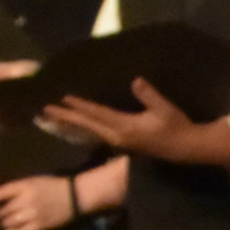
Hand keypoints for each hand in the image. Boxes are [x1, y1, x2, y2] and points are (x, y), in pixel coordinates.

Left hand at [0, 175, 76, 229]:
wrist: (74, 196)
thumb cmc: (52, 186)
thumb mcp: (33, 181)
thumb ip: (16, 189)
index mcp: (24, 186)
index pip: (1, 192)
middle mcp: (26, 201)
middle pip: (2, 211)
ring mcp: (32, 215)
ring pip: (9, 223)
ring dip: (3, 224)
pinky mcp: (39, 226)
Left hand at [45, 81, 229, 168]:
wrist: (184, 149)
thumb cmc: (176, 127)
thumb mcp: (164, 109)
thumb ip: (149, 95)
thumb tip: (135, 80)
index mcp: (124, 127)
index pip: (97, 114)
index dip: (80, 105)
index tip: (63, 97)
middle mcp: (116, 136)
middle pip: (85, 125)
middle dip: (65, 117)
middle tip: (44, 110)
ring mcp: (118, 141)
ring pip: (88, 131)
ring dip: (70, 124)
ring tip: (52, 118)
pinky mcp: (121, 142)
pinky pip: (95, 135)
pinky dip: (82, 129)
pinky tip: (74, 127)